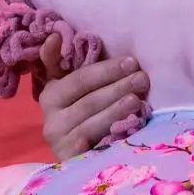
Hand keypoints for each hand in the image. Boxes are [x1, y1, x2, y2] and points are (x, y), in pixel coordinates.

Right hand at [36, 36, 149, 161]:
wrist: (76, 157)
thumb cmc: (78, 113)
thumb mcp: (70, 88)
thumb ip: (60, 62)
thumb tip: (56, 35)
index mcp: (51, 95)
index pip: (80, 79)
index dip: (106, 70)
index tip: (131, 61)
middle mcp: (50, 118)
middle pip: (89, 100)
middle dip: (118, 86)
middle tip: (142, 78)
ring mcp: (60, 140)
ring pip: (91, 121)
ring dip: (116, 108)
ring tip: (138, 99)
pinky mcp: (69, 158)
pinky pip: (93, 143)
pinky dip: (110, 132)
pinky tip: (128, 125)